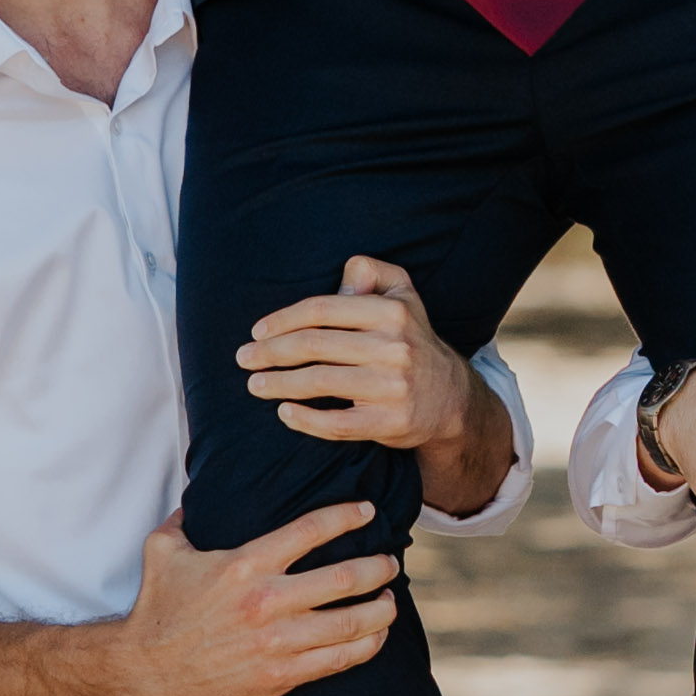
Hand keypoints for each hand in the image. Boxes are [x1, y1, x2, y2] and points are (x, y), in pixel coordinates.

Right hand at [115, 500, 400, 695]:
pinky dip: (366, 646)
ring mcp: (277, 642)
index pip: (311, 531)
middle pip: (345, 578)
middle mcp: (267, 602)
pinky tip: (377, 636)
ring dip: (381, 609)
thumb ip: (186, 515)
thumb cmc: (160, 606)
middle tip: (391, 561)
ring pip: (351, 623)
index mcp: (245, 565)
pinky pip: (338, 660)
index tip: (368, 512)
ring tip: (391, 599)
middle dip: (379, 567)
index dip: (347, 516)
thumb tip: (199, 485)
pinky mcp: (281, 675)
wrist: (149, 667)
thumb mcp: (164, 549)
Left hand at [242, 254, 505, 510]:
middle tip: (244, 359)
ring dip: (278, 384)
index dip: (282, 320)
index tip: (257, 332)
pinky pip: (337, 424)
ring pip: (320, 382)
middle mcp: (395, 347)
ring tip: (255, 385)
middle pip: (314, 346)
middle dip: (270, 353)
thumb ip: (372, 272)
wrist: (451, 399)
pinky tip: (284, 412)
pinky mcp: (390, 422)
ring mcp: (393, 387)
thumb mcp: (403, 295)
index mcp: (392, 312)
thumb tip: (341, 277)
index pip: (322, 311)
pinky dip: (305, 419)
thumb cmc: (411, 340)